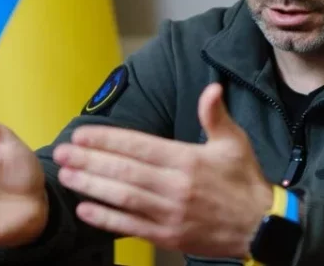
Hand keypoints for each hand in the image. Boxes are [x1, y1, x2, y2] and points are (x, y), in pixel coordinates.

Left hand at [53, 83, 272, 257]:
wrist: (261, 227)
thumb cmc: (245, 181)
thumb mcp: (235, 142)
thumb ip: (216, 115)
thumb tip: (212, 88)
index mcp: (188, 160)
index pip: (139, 146)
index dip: (108, 139)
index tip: (82, 134)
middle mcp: (176, 187)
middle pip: (124, 171)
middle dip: (89, 160)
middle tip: (62, 153)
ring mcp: (170, 214)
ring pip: (123, 198)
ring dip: (91, 186)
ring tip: (67, 176)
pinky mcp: (169, 236)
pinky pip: (131, 226)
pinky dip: (106, 218)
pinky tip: (86, 209)